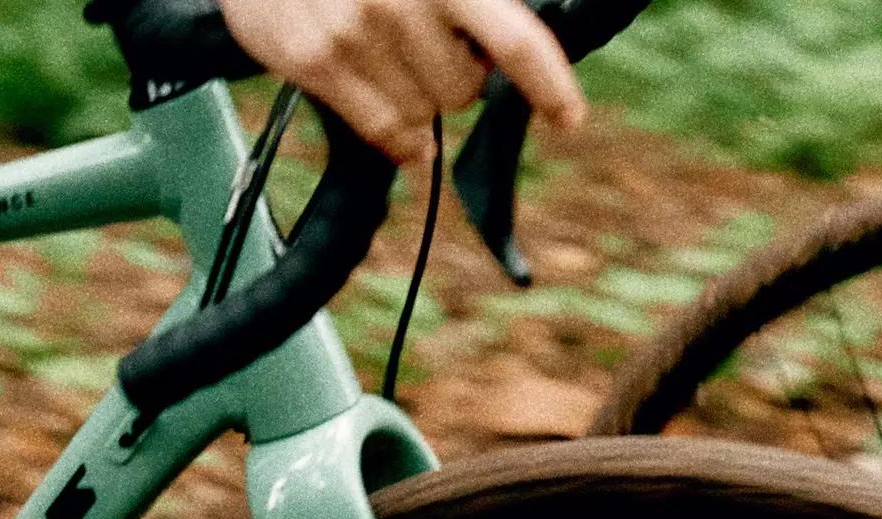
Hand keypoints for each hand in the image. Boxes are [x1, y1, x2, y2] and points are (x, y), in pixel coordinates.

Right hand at [214, 0, 590, 165]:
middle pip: (464, 90)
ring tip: (393, 63)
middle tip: (430, 49)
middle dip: (456, 77)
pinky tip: (399, 132)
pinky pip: (379, 130)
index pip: (517, 42)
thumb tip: (503, 60)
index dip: (550, 86)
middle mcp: (401, 2)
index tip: (569, 118)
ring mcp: (353, 34)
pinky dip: (397, 141)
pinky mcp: (312, 60)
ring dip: (418, 102)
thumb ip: (469, 5)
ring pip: (422, 117)